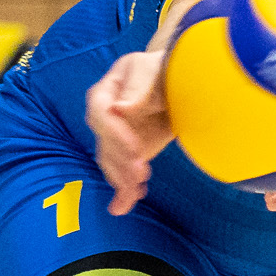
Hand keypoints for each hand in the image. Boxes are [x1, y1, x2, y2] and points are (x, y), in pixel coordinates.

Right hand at [85, 50, 175, 214]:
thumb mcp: (150, 70)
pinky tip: (123, 206)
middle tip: (140, 174)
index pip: (102, 115)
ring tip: (135, 192)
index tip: (134, 149)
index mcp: (105, 93)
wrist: (174, 84)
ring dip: (122, 179)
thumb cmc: (160, 70)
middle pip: (106, 143)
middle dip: (122, 161)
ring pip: (111, 162)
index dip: (115, 134)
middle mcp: (104, 119)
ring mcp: (114, 139)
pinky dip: (123, 191)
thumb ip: (138, 89)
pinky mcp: (126, 155)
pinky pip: (120, 174)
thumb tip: (119, 109)